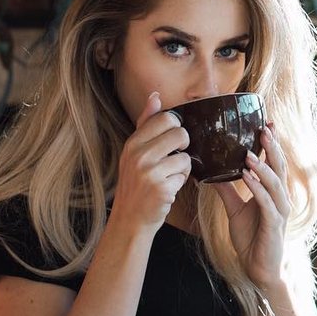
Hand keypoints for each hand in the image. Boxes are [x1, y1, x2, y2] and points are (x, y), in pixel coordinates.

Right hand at [110, 92, 191, 232]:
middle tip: (173, 159)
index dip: (175, 128)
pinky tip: (168, 188)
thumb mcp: (134, 152)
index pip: (166, 118)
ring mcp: (149, 172)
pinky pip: (185, 175)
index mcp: (133, 143)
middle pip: (180, 133)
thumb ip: (146, 123)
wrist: (130, 219)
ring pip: (186, 157)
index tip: (170, 141)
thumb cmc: (136, 184)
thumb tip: (155, 96)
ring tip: (169, 176)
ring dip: (182, 168)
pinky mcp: (161, 188)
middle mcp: (138, 155)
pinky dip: (181, 182)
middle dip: (183, 147)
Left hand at [211, 125, 290, 290]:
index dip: (273, 143)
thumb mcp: (235, 209)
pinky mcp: (274, 224)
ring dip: (263, 167)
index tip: (267, 123)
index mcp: (273, 192)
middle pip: (280, 167)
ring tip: (250, 153)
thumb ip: (227, 190)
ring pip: (275, 183)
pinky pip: (266, 202)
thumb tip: (211, 173)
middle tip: (264, 128)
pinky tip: (246, 177)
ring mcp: (279, 211)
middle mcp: (280, 198)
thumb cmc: (251, 238)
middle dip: (272, 147)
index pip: (275, 162)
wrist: (258, 268)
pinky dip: (257, 188)